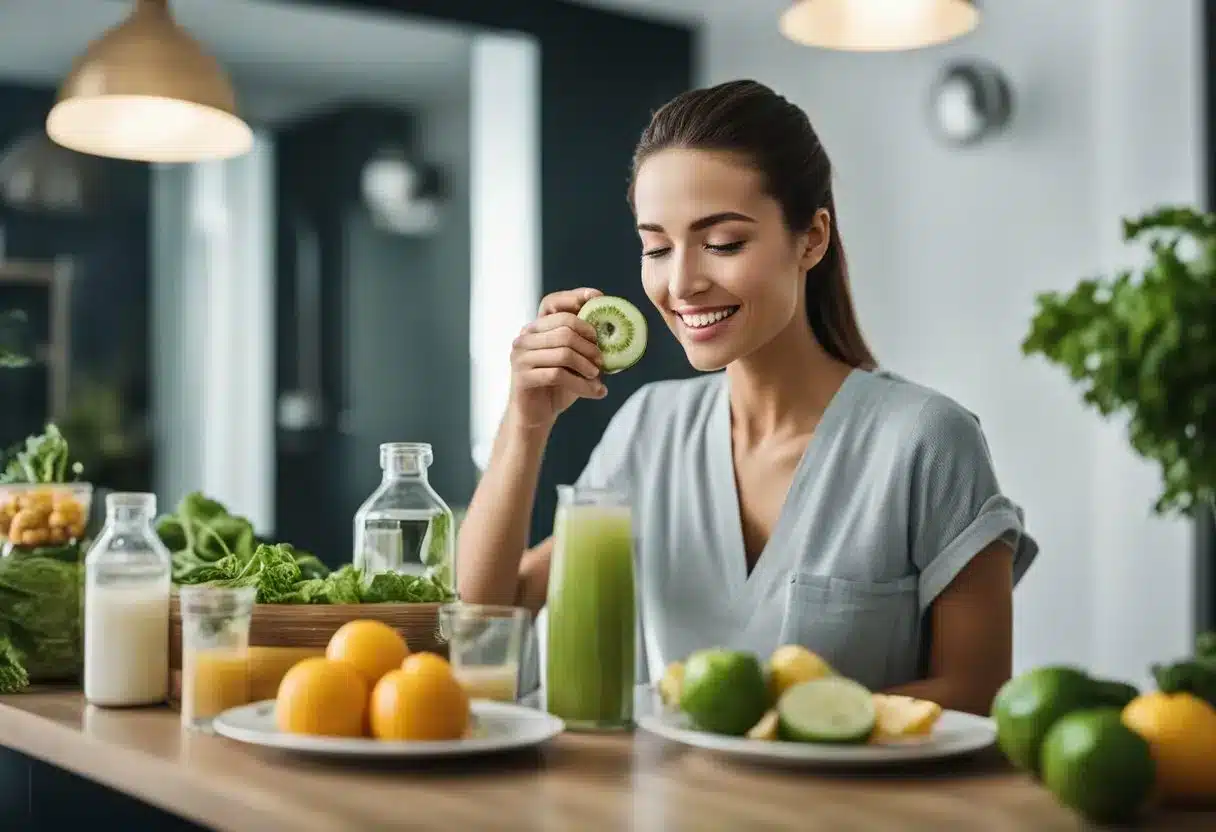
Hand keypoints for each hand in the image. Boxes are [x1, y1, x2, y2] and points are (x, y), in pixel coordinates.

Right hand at [508, 288, 606, 429]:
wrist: (536, 415)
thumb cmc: (557, 385)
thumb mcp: (572, 361)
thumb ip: (582, 343)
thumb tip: (610, 330)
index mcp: (536, 328)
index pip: (551, 302)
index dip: (575, 297)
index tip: (598, 298)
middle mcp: (525, 338)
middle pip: (564, 327)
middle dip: (589, 343)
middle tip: (601, 359)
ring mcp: (520, 356)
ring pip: (563, 352)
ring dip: (587, 365)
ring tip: (597, 376)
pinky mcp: (522, 377)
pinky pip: (558, 375)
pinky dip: (582, 384)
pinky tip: (595, 392)